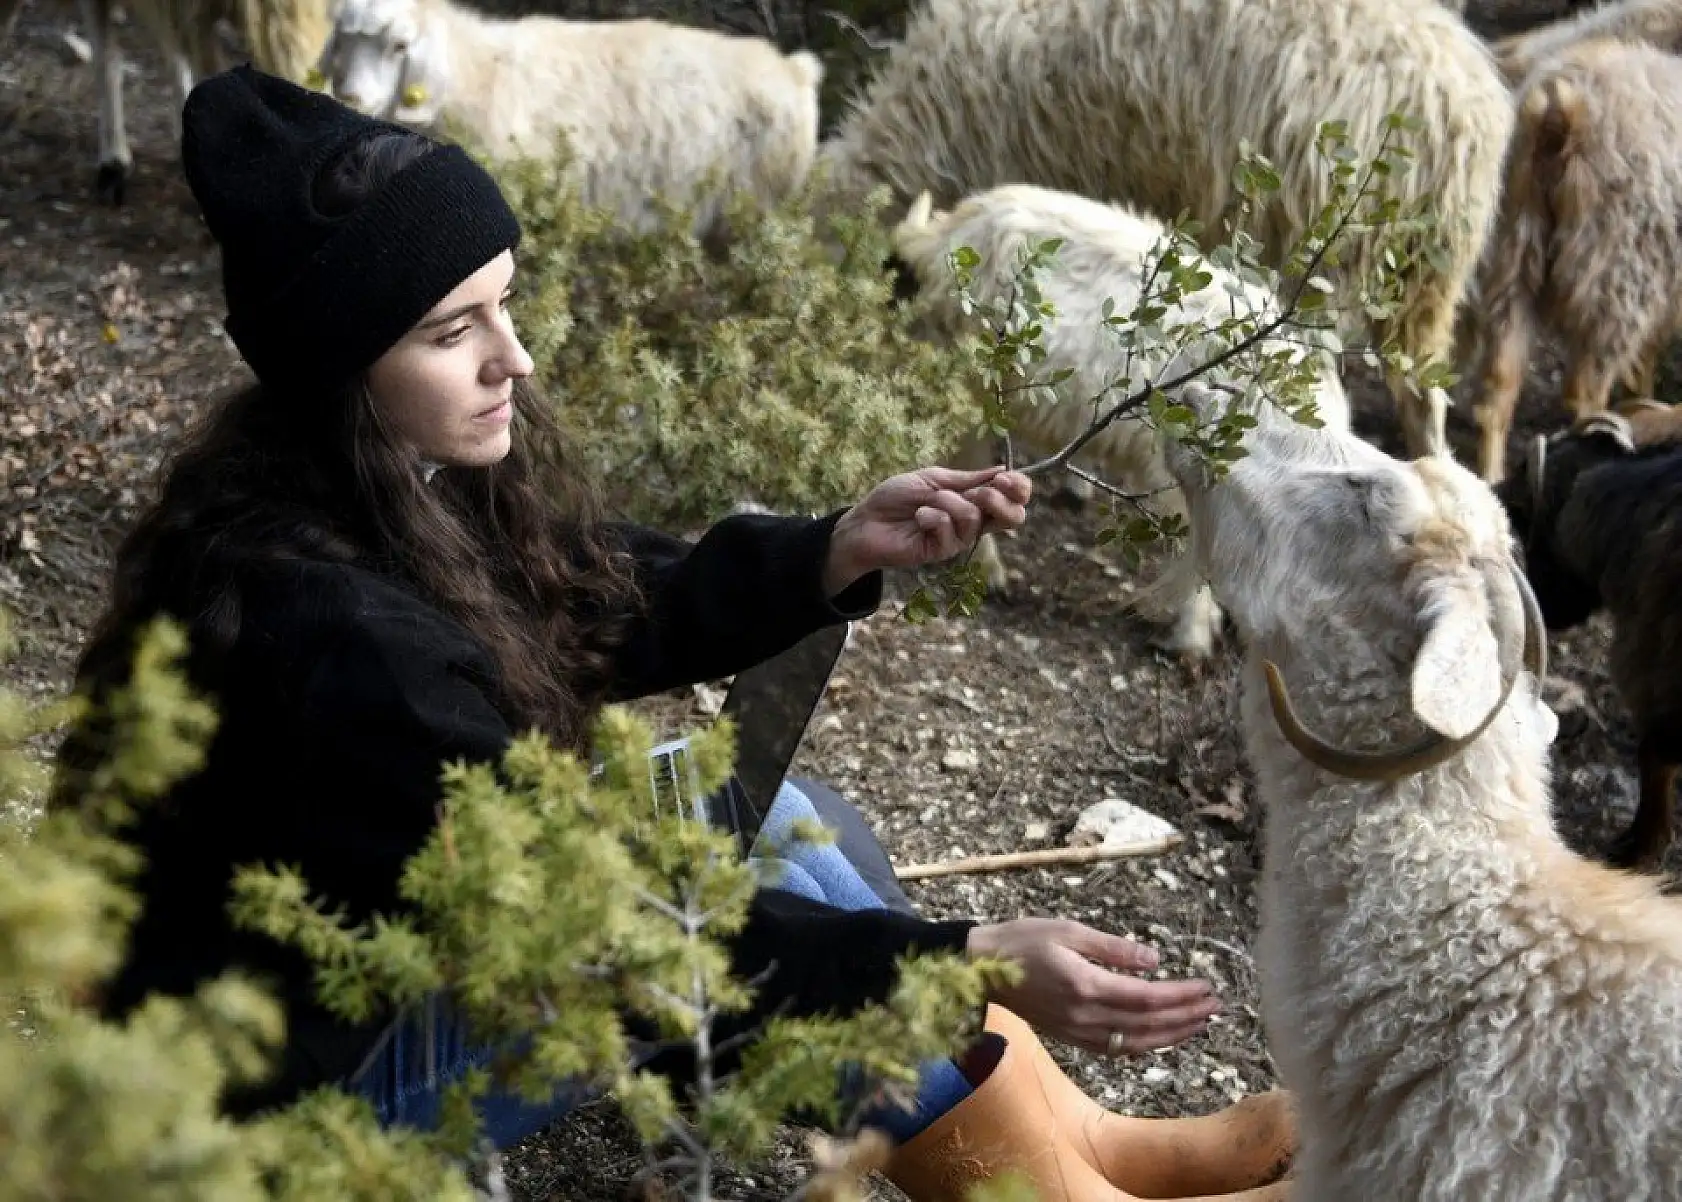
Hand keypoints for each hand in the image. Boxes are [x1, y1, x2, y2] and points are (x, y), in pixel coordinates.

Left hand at [822, 465, 1032, 596]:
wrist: (865, 521)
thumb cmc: (895, 498)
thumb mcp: (933, 479)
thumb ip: (967, 479)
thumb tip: (1002, 469)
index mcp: (974, 501)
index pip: (1014, 499)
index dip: (1019, 488)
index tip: (1005, 476)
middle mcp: (971, 522)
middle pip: (1014, 518)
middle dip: (999, 498)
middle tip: (977, 491)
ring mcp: (958, 539)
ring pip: (975, 518)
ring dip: (950, 502)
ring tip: (927, 503)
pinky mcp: (941, 552)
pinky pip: (950, 530)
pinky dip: (932, 516)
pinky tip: (918, 517)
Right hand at [966, 918, 1219, 1055]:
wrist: (983, 968)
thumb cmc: (1024, 940)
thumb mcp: (1069, 930)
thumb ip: (1113, 948)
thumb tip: (1154, 961)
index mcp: (1086, 985)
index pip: (1147, 997)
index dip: (1181, 996)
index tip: (1206, 987)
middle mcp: (1085, 1015)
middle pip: (1148, 1025)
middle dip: (1186, 1017)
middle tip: (1214, 1006)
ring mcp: (1077, 1031)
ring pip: (1135, 1042)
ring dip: (1171, 1035)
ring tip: (1198, 1023)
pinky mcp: (1071, 1038)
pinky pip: (1116, 1049)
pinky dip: (1144, 1045)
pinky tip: (1160, 1037)